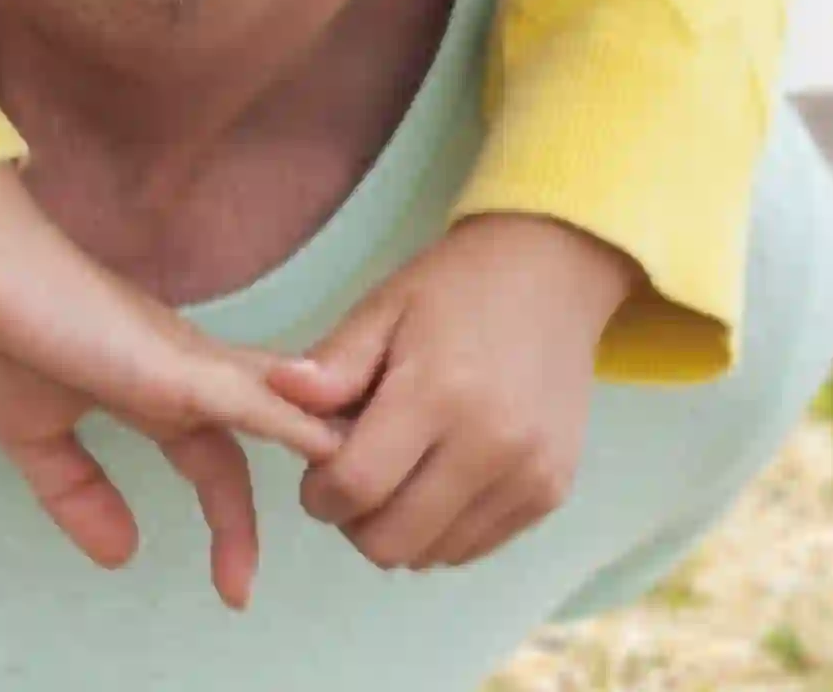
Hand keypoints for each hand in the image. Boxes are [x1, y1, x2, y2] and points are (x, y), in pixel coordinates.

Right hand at [0, 166, 344, 608]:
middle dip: (304, 490)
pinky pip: (250, 396)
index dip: (232, 526)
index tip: (236, 589)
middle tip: (337, 547)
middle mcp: (188, 374)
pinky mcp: (175, 359)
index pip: (218, 467)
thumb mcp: (37, 437)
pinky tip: (331, 447)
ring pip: (283, 409)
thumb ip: (80, 493)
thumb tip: (122, 555)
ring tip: (378, 489)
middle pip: (269, 439)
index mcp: (156, 393)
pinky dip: (295, 422)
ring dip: (329, 448)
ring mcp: (188, 363)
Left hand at [270, 213, 639, 570]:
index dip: (319, 493)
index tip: (319, 470)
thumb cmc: (456, 289)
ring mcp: (528, 475)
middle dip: (354, 520)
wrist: (554, 276)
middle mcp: (492, 445)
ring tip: (403, 471)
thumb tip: (277, 396)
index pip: (354, 489)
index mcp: (440, 392)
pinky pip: (472, 548)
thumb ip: (332, 363)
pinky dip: (442, 530)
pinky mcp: (550, 493)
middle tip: (357, 475)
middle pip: (390, 542)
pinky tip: (441, 479)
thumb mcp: (384, 308)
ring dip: (400, 528)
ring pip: (431, 555)